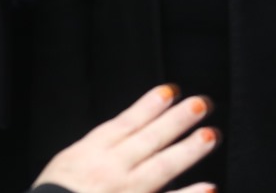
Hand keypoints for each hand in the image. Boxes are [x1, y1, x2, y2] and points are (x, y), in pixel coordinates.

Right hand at [33, 85, 218, 192]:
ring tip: (210, 135)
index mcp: (90, 154)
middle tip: (200, 104)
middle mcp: (110, 171)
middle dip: (177, 120)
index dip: (149, 106)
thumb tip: (126, 130)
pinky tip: (209, 187)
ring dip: (188, 151)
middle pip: (149, 140)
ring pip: (161, 168)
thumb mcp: (65, 164)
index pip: (126, 124)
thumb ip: (96, 148)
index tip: (170, 92)